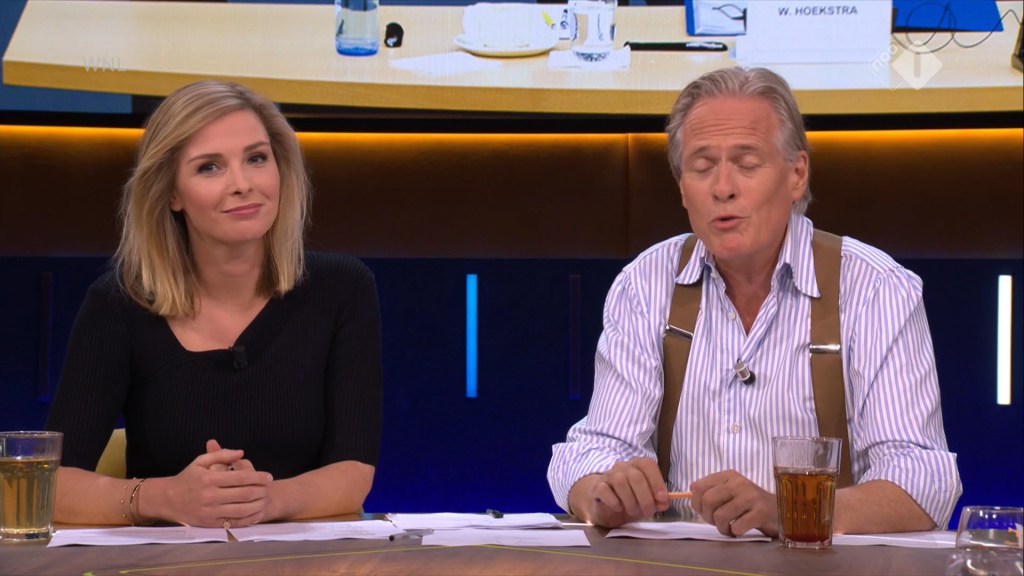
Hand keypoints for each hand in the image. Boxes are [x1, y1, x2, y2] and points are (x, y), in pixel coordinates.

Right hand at [157, 441, 272, 527]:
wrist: (168, 499)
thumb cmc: (188, 478)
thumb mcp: (200, 461)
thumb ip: (221, 454)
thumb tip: (242, 452)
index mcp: (209, 478)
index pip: (240, 477)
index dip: (258, 477)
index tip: (268, 476)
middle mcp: (210, 496)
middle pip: (244, 494)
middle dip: (261, 490)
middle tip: (269, 487)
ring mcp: (210, 512)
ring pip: (241, 510)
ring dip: (257, 504)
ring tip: (265, 499)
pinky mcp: (209, 524)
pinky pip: (233, 523)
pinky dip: (247, 519)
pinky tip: (255, 513)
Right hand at [570, 457, 669, 527]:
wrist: (606, 507)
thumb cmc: (630, 500)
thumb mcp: (647, 501)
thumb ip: (658, 501)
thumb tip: (664, 502)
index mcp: (637, 466)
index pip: (647, 464)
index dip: (657, 482)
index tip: (662, 499)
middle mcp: (622, 467)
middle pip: (636, 476)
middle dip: (645, 498)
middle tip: (647, 511)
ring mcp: (608, 476)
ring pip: (620, 481)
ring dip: (630, 501)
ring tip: (633, 511)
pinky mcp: (597, 487)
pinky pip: (604, 490)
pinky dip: (614, 501)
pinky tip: (618, 508)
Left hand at [689, 470, 778, 536]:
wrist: (780, 511)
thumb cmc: (750, 504)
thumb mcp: (730, 492)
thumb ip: (711, 492)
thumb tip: (690, 495)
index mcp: (728, 476)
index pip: (698, 486)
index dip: (696, 503)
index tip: (703, 511)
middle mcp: (739, 482)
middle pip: (708, 500)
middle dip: (707, 517)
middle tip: (716, 522)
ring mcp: (751, 496)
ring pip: (721, 515)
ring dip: (721, 528)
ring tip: (728, 529)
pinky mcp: (761, 512)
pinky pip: (737, 526)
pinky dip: (734, 532)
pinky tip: (739, 531)